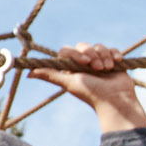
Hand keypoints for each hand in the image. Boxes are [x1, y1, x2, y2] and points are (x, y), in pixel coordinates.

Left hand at [28, 43, 145, 133]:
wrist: (116, 100)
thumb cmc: (91, 93)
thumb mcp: (69, 83)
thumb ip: (51, 75)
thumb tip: (28, 74)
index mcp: (71, 68)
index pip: (67, 50)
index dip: (76, 53)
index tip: (84, 62)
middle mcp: (84, 64)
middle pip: (83, 46)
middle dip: (91, 55)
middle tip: (97, 68)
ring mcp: (99, 61)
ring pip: (98, 46)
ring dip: (103, 56)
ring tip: (107, 69)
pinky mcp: (112, 61)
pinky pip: (111, 49)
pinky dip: (114, 54)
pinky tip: (117, 62)